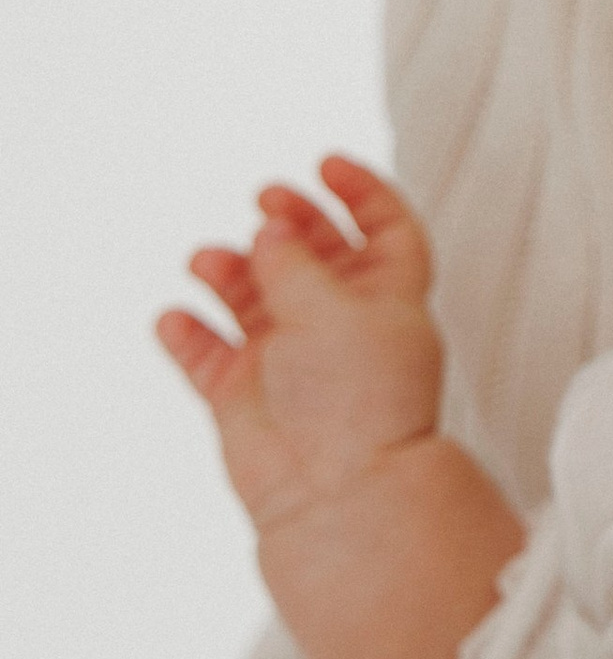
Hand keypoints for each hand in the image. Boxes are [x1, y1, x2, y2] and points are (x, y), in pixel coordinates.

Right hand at [158, 156, 520, 658]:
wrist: (338, 494)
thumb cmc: (361, 400)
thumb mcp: (336, 307)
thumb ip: (296, 261)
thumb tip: (269, 231)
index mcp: (391, 299)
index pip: (386, 231)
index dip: (361, 192)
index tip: (325, 164)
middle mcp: (341, 326)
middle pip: (313, 254)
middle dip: (288, 221)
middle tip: (262, 200)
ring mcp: (289, 361)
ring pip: (252, 297)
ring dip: (228, 270)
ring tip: (208, 260)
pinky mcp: (243, 397)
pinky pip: (206, 354)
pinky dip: (188, 332)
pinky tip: (176, 318)